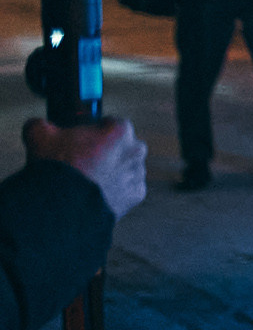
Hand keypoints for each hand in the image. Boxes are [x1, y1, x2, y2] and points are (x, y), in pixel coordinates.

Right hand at [26, 117, 145, 217]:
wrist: (62, 206)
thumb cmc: (55, 166)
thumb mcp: (39, 136)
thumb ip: (42, 125)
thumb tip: (39, 126)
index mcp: (120, 130)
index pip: (113, 123)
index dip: (97, 130)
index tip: (85, 139)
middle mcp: (135, 150)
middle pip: (123, 146)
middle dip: (109, 151)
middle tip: (86, 160)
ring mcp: (137, 174)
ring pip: (127, 168)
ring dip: (113, 172)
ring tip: (88, 180)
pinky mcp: (136, 195)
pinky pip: (128, 189)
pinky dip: (116, 191)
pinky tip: (97, 193)